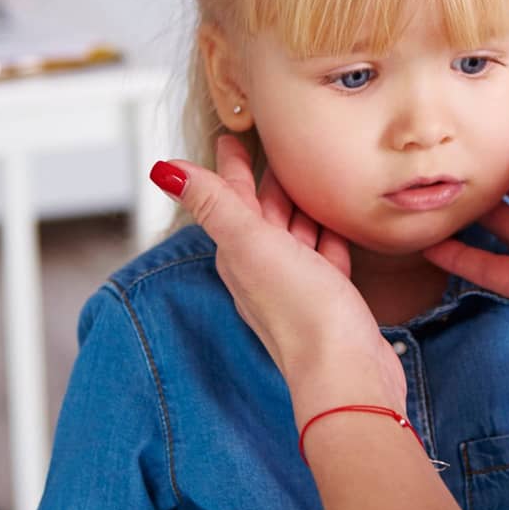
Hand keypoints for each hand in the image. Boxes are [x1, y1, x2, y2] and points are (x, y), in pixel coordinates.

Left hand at [154, 137, 404, 422]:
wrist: (346, 374)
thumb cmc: (302, 313)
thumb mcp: (253, 246)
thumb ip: (213, 204)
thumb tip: (162, 169)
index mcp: (240, 254)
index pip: (231, 198)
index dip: (231, 165)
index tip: (231, 135)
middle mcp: (264, 269)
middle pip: (262, 212)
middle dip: (265, 178)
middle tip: (274, 143)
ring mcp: (297, 285)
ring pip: (293, 232)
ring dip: (297, 203)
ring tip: (308, 173)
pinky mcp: (329, 297)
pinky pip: (324, 254)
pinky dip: (328, 233)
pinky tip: (338, 220)